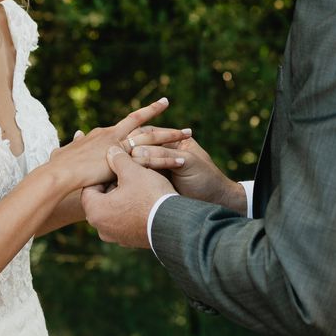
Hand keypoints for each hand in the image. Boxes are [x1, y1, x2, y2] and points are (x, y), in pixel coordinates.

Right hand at [48, 98, 186, 188]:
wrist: (59, 173)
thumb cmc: (57, 167)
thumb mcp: (63, 155)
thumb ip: (68, 150)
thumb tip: (63, 147)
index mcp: (103, 135)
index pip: (128, 124)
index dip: (143, 118)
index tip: (155, 112)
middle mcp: (114, 134)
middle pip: (144, 126)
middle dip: (163, 125)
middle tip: (181, 122)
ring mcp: (121, 144)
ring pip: (153, 137)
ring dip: (172, 136)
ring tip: (190, 134)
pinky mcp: (125, 157)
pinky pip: (151, 156)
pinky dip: (167, 158)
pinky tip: (183, 159)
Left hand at [81, 146, 176, 247]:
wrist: (174, 224)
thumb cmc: (150, 196)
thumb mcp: (133, 171)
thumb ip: (118, 159)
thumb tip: (110, 150)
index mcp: (95, 211)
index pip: (89, 187)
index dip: (103, 173)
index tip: (116, 167)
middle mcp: (101, 228)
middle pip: (101, 200)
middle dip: (113, 186)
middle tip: (127, 175)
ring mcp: (115, 237)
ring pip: (113, 211)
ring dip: (122, 199)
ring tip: (138, 187)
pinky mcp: (129, 242)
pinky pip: (125, 222)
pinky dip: (131, 212)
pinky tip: (145, 202)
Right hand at [131, 137, 246, 213]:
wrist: (215, 202)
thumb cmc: (206, 179)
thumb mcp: (187, 162)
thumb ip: (163, 155)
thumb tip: (135, 152)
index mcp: (172, 140)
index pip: (148, 134)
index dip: (136, 139)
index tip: (127, 148)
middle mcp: (161, 152)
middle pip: (138, 147)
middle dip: (128, 154)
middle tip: (120, 164)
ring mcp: (156, 168)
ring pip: (135, 164)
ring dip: (128, 168)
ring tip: (120, 176)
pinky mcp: (153, 184)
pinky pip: (137, 178)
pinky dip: (130, 180)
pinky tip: (122, 185)